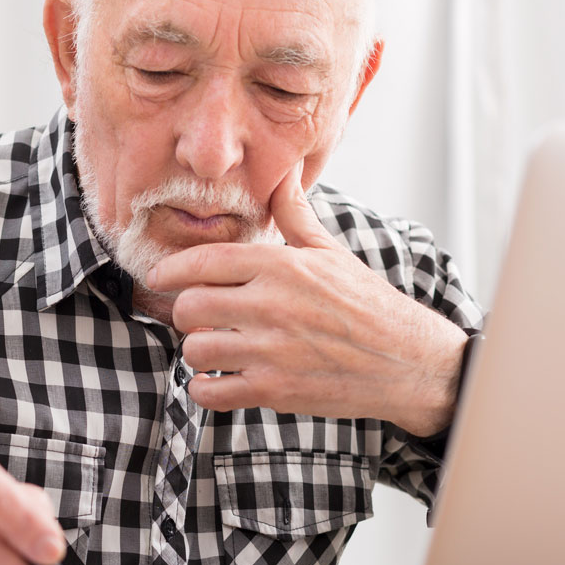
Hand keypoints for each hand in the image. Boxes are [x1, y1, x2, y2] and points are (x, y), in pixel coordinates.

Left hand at [146, 161, 468, 436]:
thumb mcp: (330, 252)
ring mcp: (271, 350)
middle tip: (198, 318)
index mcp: (281, 266)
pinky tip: (220, 381)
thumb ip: (295, 214)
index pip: (203, 261)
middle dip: (186, 313)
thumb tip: (283, 171)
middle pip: (189, 307)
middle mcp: (271, 305)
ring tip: (215, 350)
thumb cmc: (366, 304)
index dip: (170, 271)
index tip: (159, 277)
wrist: (406, 360)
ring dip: (199, 353)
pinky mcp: (275, 390)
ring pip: (195, 351)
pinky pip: (210, 393)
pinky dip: (206, 390)